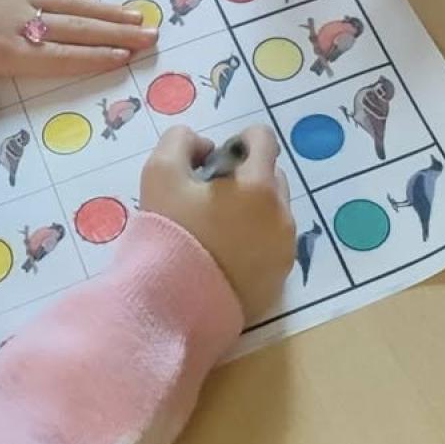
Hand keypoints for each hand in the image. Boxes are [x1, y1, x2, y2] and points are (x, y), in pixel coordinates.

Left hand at [0, 0, 156, 147]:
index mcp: (3, 50)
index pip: (58, 59)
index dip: (93, 60)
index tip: (126, 60)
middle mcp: (18, 19)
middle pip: (75, 29)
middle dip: (115, 35)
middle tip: (152, 37)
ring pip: (68, 3)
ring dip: (104, 10)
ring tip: (136, 15)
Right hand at [140, 126, 294, 321]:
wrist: (173, 304)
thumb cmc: (169, 232)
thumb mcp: (160, 172)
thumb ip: (181, 141)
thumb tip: (205, 147)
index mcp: (258, 184)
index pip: (263, 139)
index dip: (237, 142)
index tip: (213, 163)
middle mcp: (281, 214)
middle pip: (271, 176)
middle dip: (245, 178)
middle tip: (210, 200)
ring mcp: (284, 249)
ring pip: (274, 211)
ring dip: (253, 210)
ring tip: (216, 231)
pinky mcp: (280, 278)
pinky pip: (273, 244)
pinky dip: (256, 241)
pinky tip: (225, 256)